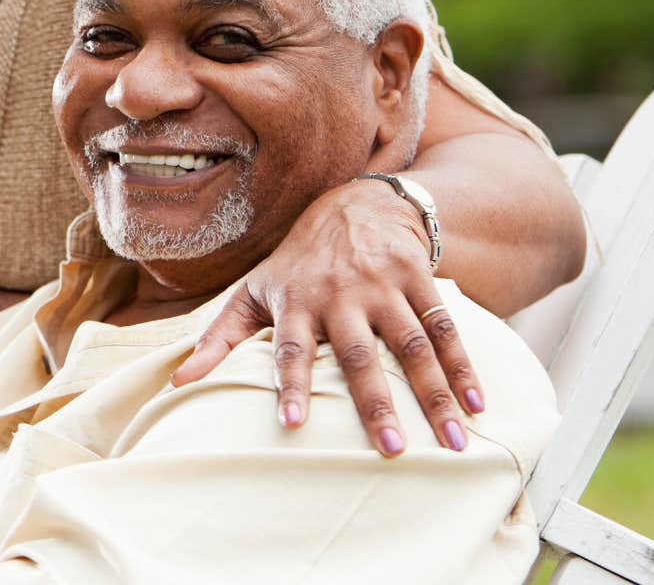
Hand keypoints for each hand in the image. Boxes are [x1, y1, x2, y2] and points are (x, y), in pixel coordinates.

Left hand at [168, 178, 482, 455]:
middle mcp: (340, 294)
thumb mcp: (254, 292)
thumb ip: (219, 339)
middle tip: (393, 451)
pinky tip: (477, 404)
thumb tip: (176, 385)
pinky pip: (444, 326)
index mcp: (296, 302)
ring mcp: (382, 285)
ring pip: (411, 345)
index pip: (290, 349)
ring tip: (452, 441)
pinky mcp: (418, 277)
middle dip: (376, 403)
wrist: (355, 201)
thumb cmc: (297, 262)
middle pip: (359, 355)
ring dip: (435, 393)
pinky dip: (464, 365)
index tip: (291, 425)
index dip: (289, 385)